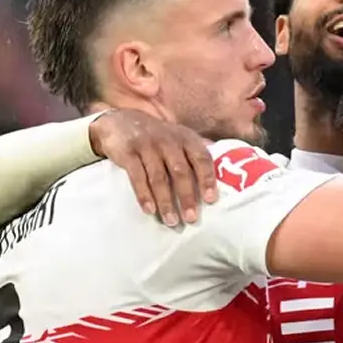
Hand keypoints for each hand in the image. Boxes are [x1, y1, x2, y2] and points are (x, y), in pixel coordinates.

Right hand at [89, 109, 216, 225]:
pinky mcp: (128, 152)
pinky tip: (149, 210)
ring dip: (166, 202)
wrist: (119, 121)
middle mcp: (168, 140)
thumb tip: (223, 173)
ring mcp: (147, 145)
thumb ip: (196, 153)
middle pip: (181, 171)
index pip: (201, 158)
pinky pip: (137, 176)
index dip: (207, 179)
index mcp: (186, 138)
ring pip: (159, 177)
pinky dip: (144, 195)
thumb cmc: (157, 136)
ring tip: (171, 221)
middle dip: (187, 197)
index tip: (211, 200)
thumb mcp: (178, 137)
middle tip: (191, 219)